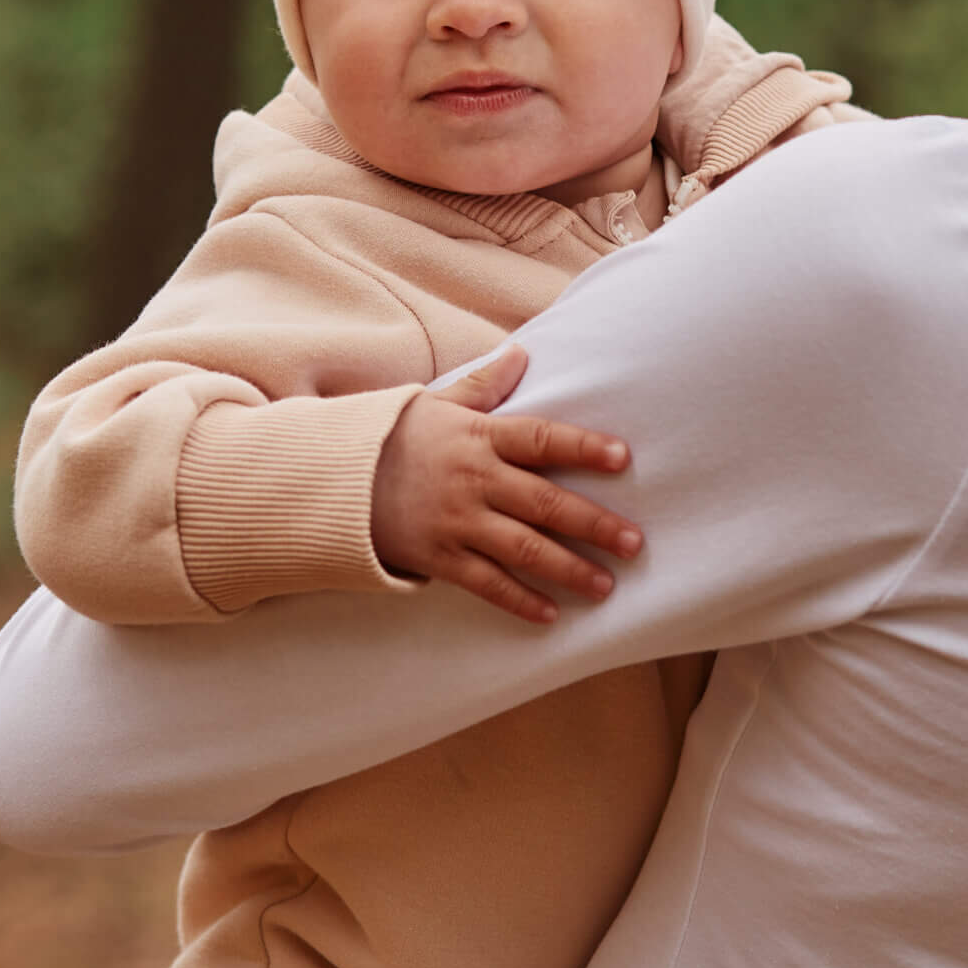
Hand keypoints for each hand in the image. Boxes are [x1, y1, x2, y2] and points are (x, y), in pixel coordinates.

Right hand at [369, 346, 643, 623]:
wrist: (333, 479)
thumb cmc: (394, 436)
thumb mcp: (438, 402)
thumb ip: (484, 384)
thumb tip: (521, 352)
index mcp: (478, 437)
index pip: (541, 439)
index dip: (584, 447)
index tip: (624, 458)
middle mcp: (474, 479)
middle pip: (546, 502)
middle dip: (594, 524)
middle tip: (635, 542)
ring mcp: (457, 521)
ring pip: (524, 549)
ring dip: (569, 569)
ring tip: (606, 585)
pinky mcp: (439, 557)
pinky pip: (487, 584)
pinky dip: (519, 601)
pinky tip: (550, 614)